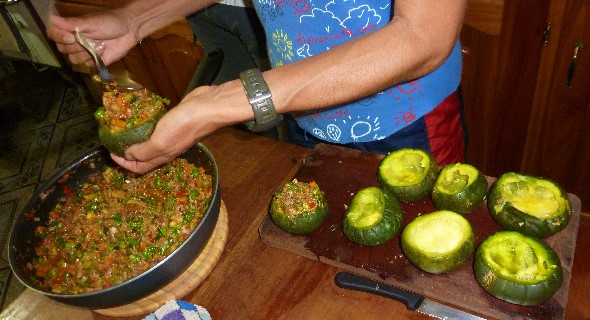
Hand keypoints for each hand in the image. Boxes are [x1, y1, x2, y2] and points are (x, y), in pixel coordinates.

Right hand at [47, 9, 138, 65]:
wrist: (130, 30)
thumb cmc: (110, 21)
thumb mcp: (92, 21)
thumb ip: (73, 23)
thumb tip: (52, 18)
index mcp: (71, 28)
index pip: (53, 34)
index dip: (59, 37)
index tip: (71, 37)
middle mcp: (75, 40)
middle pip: (62, 49)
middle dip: (76, 46)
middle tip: (90, 39)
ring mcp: (84, 51)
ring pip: (74, 59)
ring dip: (86, 53)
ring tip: (99, 44)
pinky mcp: (94, 61)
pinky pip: (87, 65)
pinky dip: (95, 59)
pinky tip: (104, 51)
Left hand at [110, 85, 226, 173]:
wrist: (206, 108)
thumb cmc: (183, 126)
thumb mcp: (159, 142)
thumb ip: (142, 151)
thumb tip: (126, 154)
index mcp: (161, 156)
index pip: (139, 168)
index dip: (124, 163)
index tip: (111, 151)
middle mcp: (165, 148)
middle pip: (143, 156)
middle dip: (127, 152)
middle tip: (114, 140)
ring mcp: (170, 135)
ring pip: (148, 141)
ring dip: (135, 138)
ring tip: (123, 128)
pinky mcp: (173, 121)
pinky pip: (154, 127)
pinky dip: (144, 125)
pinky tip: (140, 117)